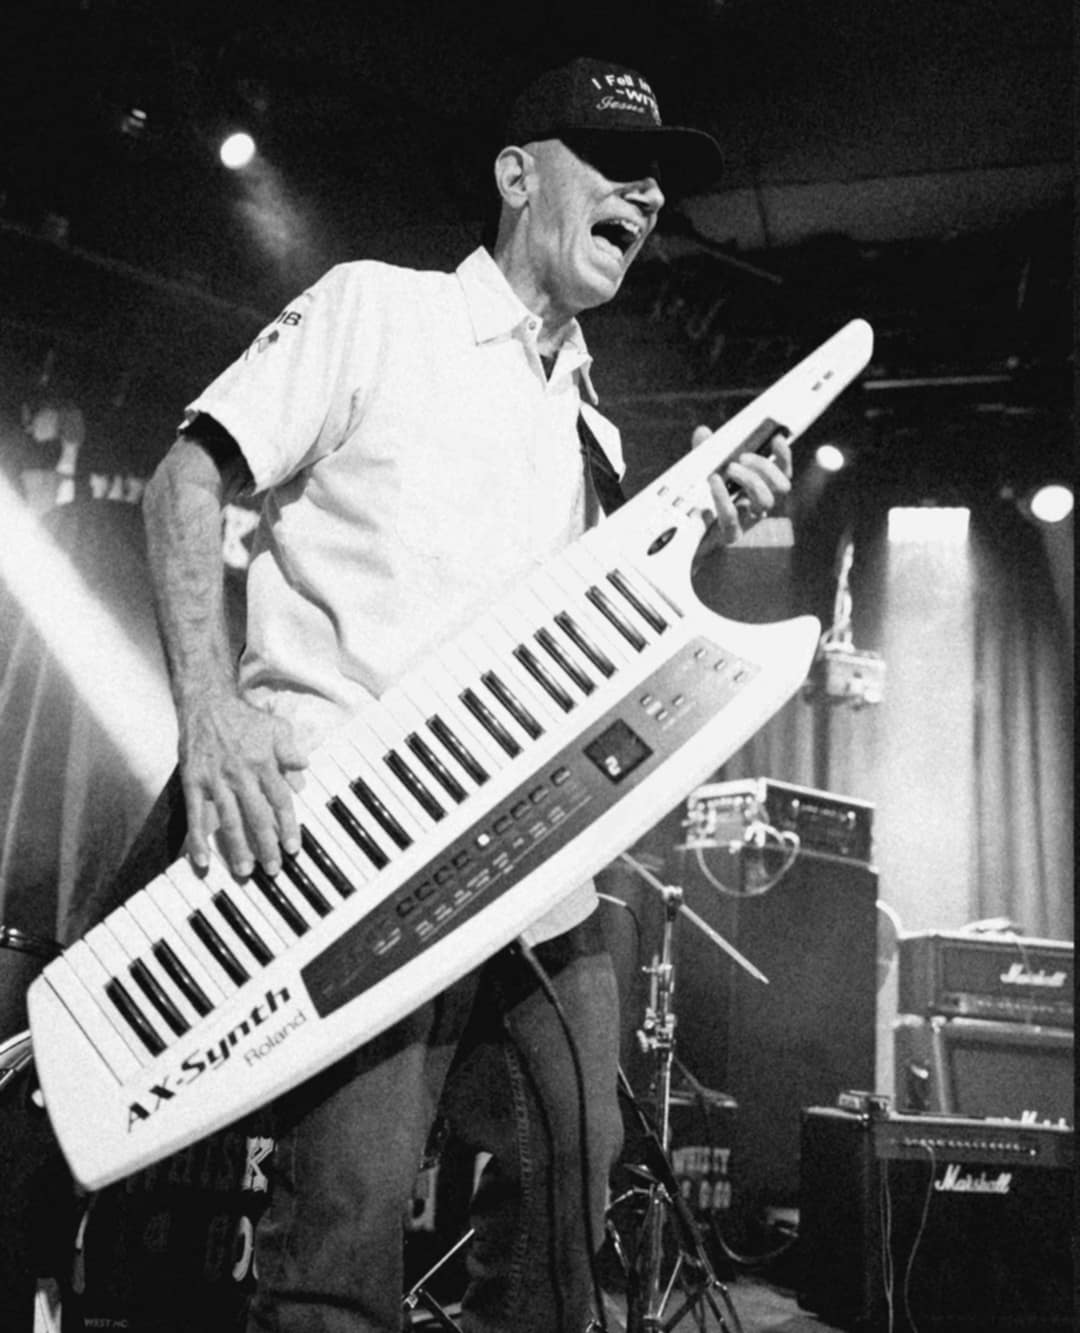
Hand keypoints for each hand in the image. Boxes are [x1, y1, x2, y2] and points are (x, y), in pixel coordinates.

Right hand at [178, 692, 306, 877]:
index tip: (294, 848)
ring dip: (237, 848)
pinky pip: (195, 815)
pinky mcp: (193, 781)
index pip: (280, 800)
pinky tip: (202, 860)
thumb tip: (303, 767)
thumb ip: (290, 749)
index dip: (288, 826)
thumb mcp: (276, 726)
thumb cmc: (244, 718)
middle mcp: (241, 774)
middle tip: (273, 869)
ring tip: (245, 870)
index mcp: (264, 763)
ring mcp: (215, 779)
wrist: (206, 703)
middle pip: (257, 816)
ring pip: (228, 820)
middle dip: (266, 845)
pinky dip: (197, 839)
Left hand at [691, 425, 792, 552]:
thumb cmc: (698, 508)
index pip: (783, 474)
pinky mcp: (731, 537)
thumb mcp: (702, 476)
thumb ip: (704, 454)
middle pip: (781, 486)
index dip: (784, 457)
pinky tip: (714, 482)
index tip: (777, 438)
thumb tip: (703, 432)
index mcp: (757, 493)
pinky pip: (733, 517)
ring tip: (728, 470)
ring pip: (765, 501)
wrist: (682, 543)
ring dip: (750, 479)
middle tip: (741, 458)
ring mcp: (747, 524)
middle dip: (765, 467)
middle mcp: (758, 509)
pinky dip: (723, 496)